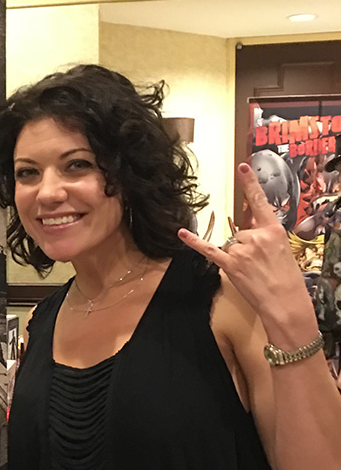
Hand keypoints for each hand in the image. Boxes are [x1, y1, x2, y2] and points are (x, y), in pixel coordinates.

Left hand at [178, 163, 314, 331]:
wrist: (284, 302)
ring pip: (231, 244)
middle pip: (241, 232)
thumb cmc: (286, 278)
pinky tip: (182, 233)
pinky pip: (209, 250)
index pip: (259, 202)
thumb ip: (264, 234)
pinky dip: (195, 242)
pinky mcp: (230, 265)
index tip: (242, 167)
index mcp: (273, 230)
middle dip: (247, 247)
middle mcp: (256, 237)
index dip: (250, 184)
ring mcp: (242, 251)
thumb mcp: (282, 249)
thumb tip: (250, 225)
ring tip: (253, 272)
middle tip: (261, 264)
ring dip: (238, 257)